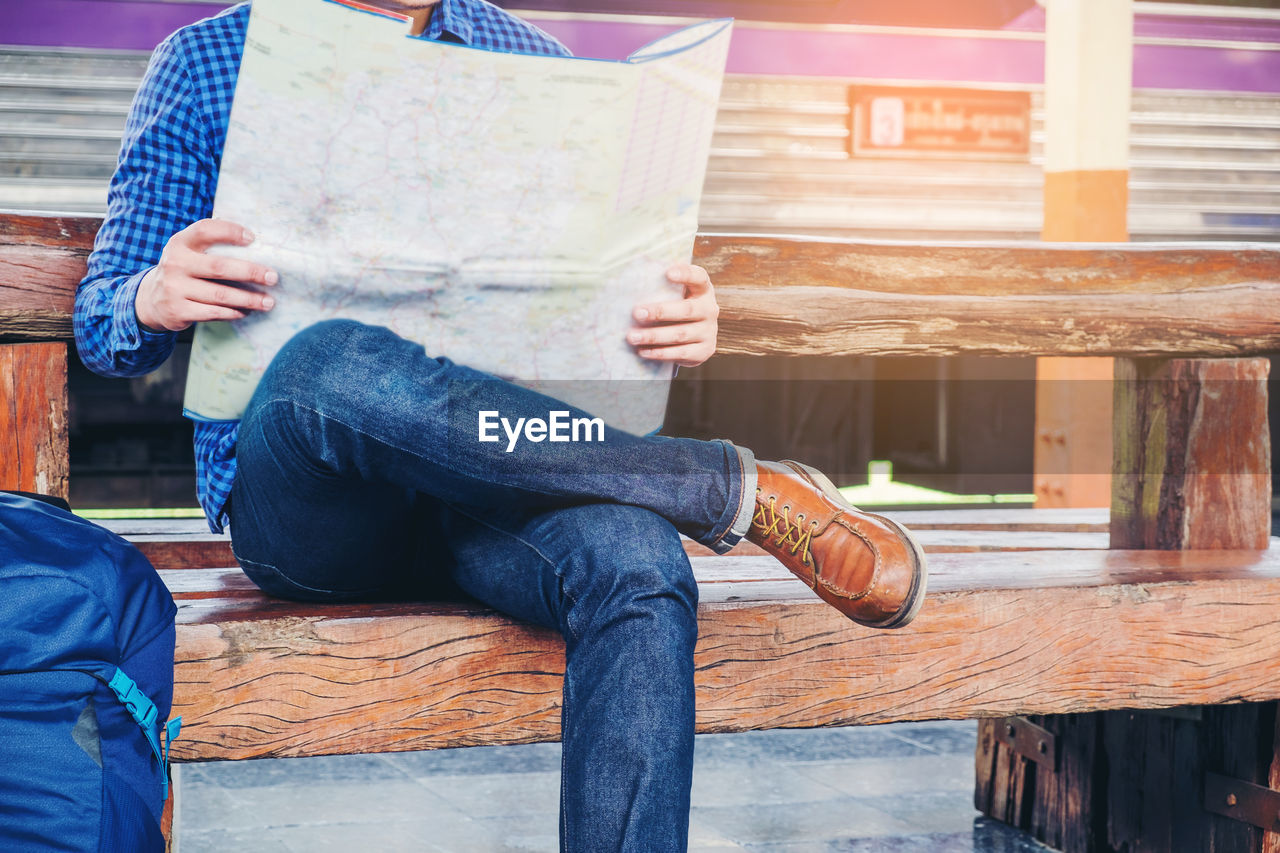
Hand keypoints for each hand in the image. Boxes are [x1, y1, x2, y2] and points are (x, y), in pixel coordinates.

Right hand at [135, 219, 277, 331]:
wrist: (152, 299)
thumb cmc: (184, 270)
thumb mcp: (189, 251)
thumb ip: (212, 243)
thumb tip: (255, 241)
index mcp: (180, 243)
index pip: (205, 230)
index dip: (229, 231)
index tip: (253, 238)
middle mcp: (175, 264)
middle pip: (219, 267)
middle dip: (250, 272)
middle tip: (272, 277)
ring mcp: (174, 288)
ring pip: (220, 295)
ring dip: (249, 299)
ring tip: (268, 301)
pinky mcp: (178, 311)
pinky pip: (213, 312)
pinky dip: (234, 312)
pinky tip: (246, 311)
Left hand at [628, 264, 718, 367]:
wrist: (695, 337)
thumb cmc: (676, 307)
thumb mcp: (674, 294)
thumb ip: (661, 286)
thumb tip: (622, 280)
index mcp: (703, 289)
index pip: (699, 277)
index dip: (685, 274)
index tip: (668, 273)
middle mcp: (709, 309)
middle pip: (686, 310)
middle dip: (660, 312)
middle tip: (636, 313)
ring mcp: (709, 331)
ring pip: (680, 334)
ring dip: (654, 336)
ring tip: (632, 337)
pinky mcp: (704, 350)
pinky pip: (681, 353)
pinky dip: (661, 353)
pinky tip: (643, 351)